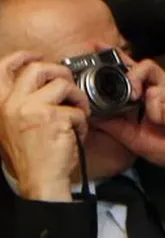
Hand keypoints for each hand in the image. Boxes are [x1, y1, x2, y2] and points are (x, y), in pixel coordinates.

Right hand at [0, 52, 90, 201]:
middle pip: (38, 68)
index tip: (37, 56)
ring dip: (77, 98)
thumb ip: (21, 103)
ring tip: (77, 114)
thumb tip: (39, 80)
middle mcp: (11, 104)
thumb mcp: (13, 125)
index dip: (22, 57)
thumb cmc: (32, 156)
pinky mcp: (54, 117)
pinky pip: (77, 108)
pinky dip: (82, 121)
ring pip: (63, 84)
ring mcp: (31, 109)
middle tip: (69, 87)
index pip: (2, 68)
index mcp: (0, 105)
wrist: (40, 181)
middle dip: (60, 73)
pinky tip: (76, 134)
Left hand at [94, 56, 164, 201]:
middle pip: (147, 66)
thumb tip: (92, 114)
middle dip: (134, 78)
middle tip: (134, 97)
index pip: (133, 70)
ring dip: (155, 113)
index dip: (118, 58)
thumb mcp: (132, 137)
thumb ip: (114, 124)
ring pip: (156, 91)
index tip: (99, 47)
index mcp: (150, 95)